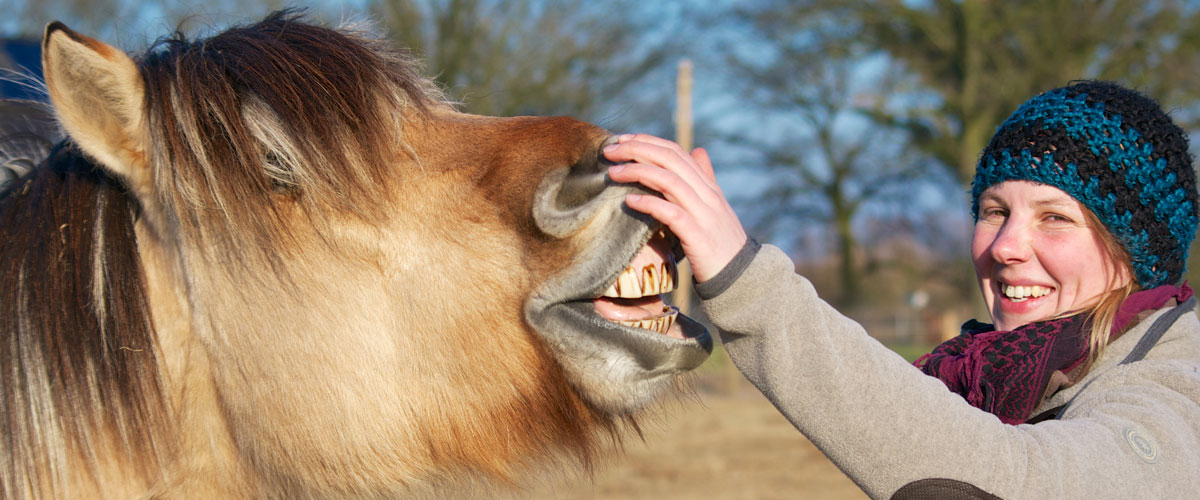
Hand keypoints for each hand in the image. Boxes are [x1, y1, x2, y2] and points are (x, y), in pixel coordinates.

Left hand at [604, 134, 746, 282]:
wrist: (741, 275)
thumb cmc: (720, 242)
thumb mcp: (714, 207)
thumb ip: (705, 179)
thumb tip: (698, 151)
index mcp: (708, 186)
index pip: (677, 152)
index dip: (648, 142)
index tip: (622, 140)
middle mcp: (707, 195)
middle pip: (670, 160)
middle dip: (637, 151)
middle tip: (610, 151)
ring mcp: (704, 214)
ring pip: (670, 181)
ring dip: (638, 172)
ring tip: (614, 173)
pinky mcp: (698, 237)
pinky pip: (672, 214)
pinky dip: (650, 204)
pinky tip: (629, 201)